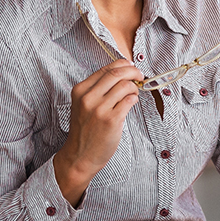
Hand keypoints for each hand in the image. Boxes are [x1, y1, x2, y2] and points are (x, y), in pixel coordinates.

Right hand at [53, 59, 141, 206]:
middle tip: (140, 76)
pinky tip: (131, 104)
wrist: (80, 155)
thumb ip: (99, 88)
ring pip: (126, 85)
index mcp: (80, 90)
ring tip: (132, 95)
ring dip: (134, 88)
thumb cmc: (85, 129)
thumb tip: (124, 72)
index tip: (131, 68)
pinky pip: (130, 100)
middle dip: (133, 72)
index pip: (107, 68)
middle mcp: (88, 97)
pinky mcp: (111, 120)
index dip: (124, 65)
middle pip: (117, 73)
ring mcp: (99, 109)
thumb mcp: (84, 104)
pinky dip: (134, 99)